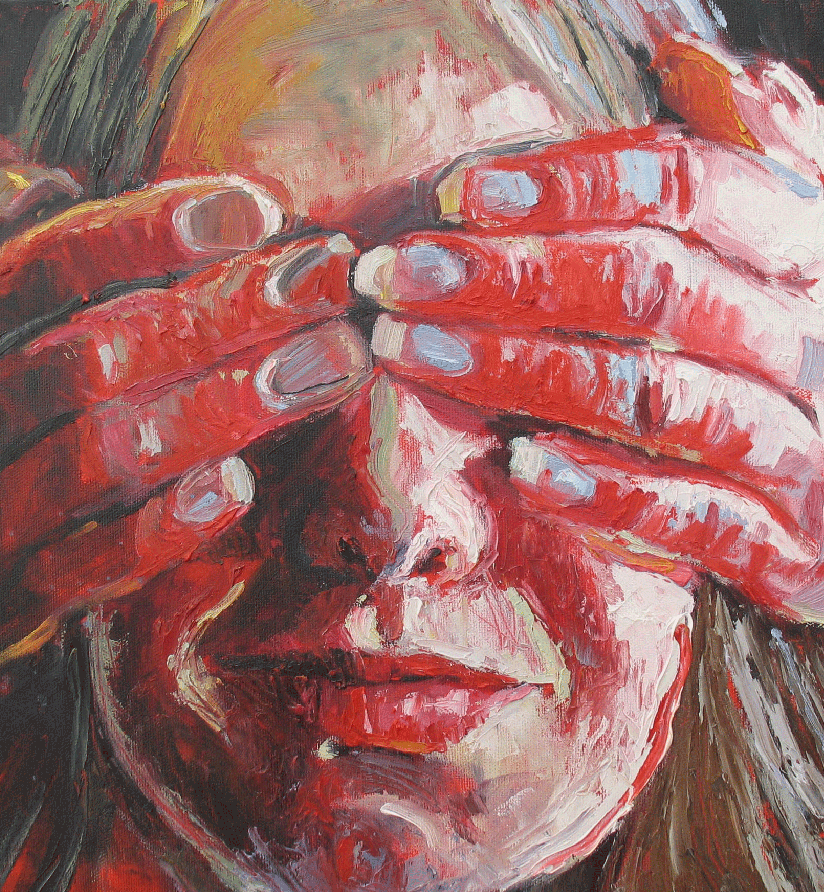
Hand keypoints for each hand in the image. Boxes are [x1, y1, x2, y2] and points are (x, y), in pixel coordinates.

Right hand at [0, 151, 365, 670]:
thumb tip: (39, 184)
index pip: (51, 265)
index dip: (151, 232)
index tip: (259, 212)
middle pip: (104, 354)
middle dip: (227, 312)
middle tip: (332, 282)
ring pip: (110, 453)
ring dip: (227, 407)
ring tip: (332, 364)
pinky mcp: (4, 598)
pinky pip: (88, 565)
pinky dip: (161, 529)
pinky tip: (237, 487)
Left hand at [355, 40, 823, 622]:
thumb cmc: (802, 367)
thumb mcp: (793, 253)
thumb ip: (749, 164)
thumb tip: (692, 60)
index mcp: (808, 256)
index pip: (686, 188)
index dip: (568, 185)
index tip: (457, 195)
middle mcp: (809, 344)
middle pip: (645, 286)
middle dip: (508, 277)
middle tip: (395, 275)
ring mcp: (801, 450)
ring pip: (649, 396)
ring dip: (520, 372)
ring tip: (412, 349)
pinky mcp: (787, 546)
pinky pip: (690, 517)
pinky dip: (604, 491)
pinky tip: (519, 466)